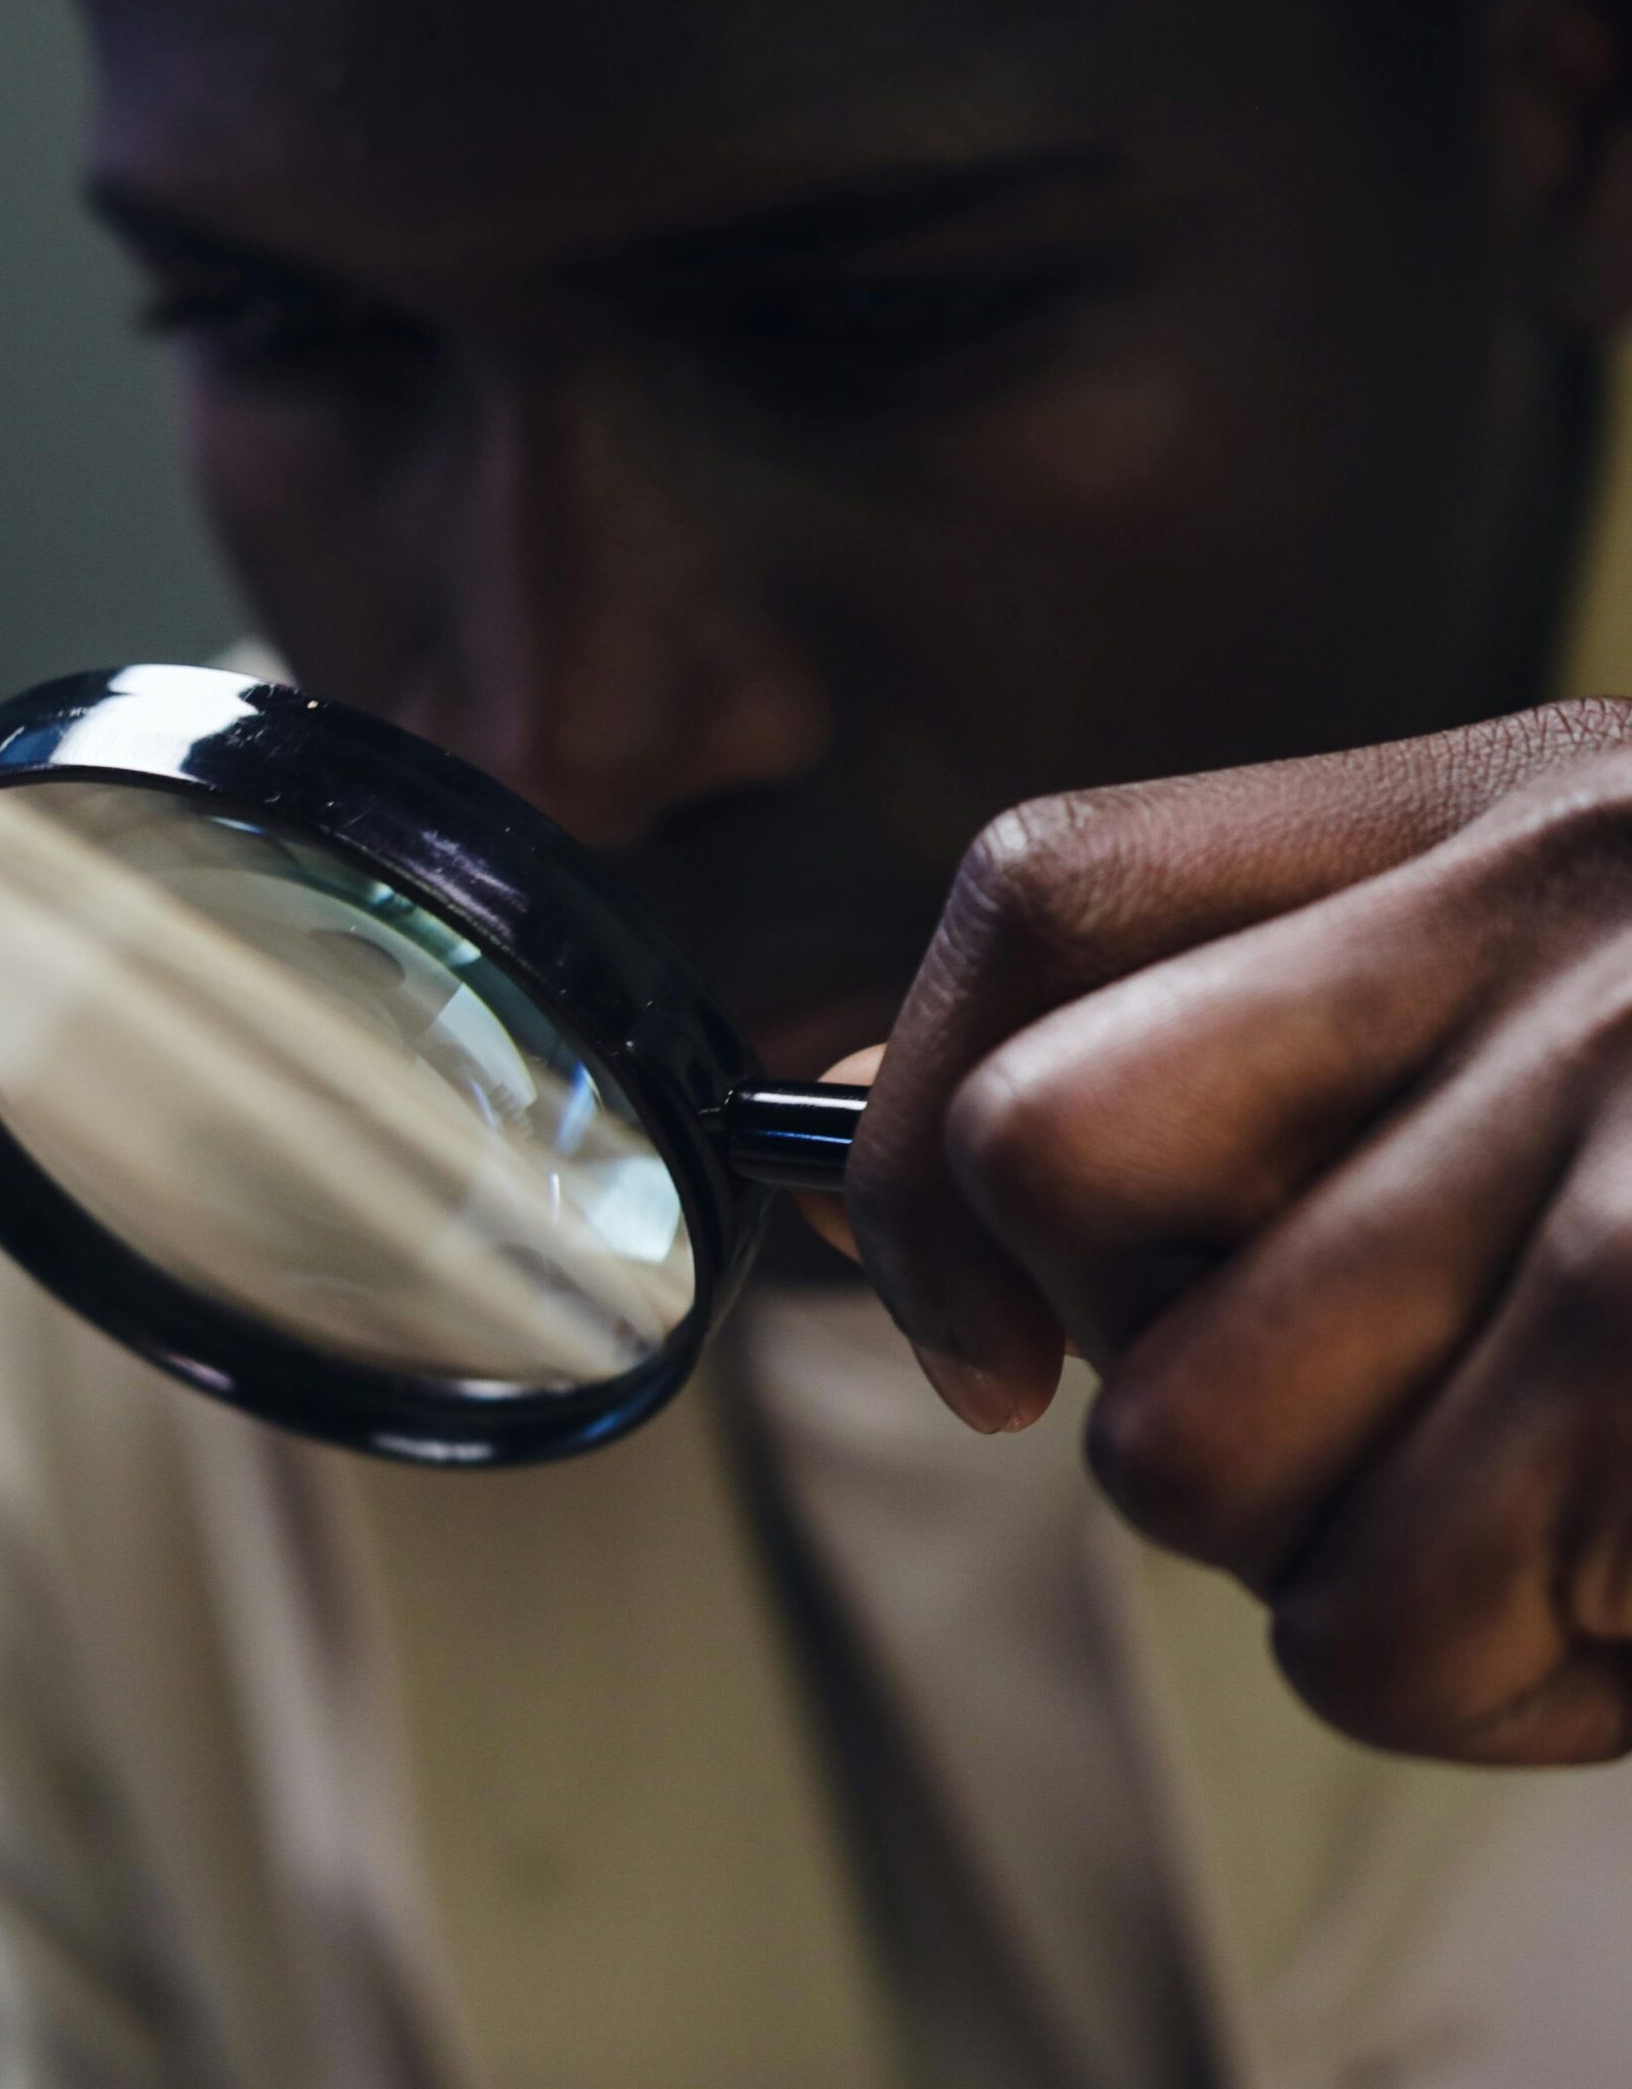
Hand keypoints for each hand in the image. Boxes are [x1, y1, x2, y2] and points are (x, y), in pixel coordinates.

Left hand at [832, 699, 1631, 1763]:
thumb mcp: (1622, 949)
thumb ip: (1329, 1023)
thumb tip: (978, 1226)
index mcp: (1501, 809)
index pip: (1045, 889)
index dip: (919, 1109)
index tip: (976, 1314)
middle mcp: (1549, 931)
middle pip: (1059, 1167)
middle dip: (1141, 1343)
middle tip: (1342, 1401)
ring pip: (1197, 1457)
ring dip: (1330, 1548)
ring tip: (1539, 1511)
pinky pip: (1391, 1631)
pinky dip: (1495, 1671)